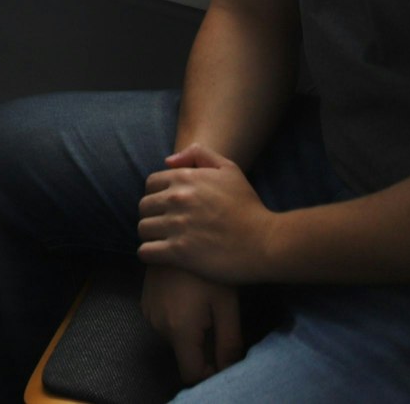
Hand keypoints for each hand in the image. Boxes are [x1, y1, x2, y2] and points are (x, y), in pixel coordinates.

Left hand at [137, 143, 275, 284]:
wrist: (267, 242)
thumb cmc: (248, 207)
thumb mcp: (230, 170)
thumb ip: (199, 155)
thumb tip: (168, 161)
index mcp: (185, 179)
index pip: (150, 184)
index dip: (157, 195)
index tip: (167, 207)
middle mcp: (177, 199)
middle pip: (144, 206)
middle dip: (152, 215)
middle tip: (164, 225)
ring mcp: (176, 226)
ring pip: (142, 228)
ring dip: (150, 235)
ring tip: (163, 240)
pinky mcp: (179, 252)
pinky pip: (145, 251)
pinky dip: (148, 254)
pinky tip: (160, 255)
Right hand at [141, 264, 244, 383]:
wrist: (178, 232)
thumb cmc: (208, 269)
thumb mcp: (226, 306)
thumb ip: (228, 343)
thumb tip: (228, 370)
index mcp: (180, 330)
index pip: (192, 373)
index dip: (210, 373)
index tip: (223, 356)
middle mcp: (158, 326)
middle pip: (184, 355)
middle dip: (203, 349)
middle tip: (218, 321)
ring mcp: (148, 313)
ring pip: (175, 340)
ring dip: (191, 333)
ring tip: (205, 306)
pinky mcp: (145, 302)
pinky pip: (165, 324)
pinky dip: (179, 321)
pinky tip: (190, 298)